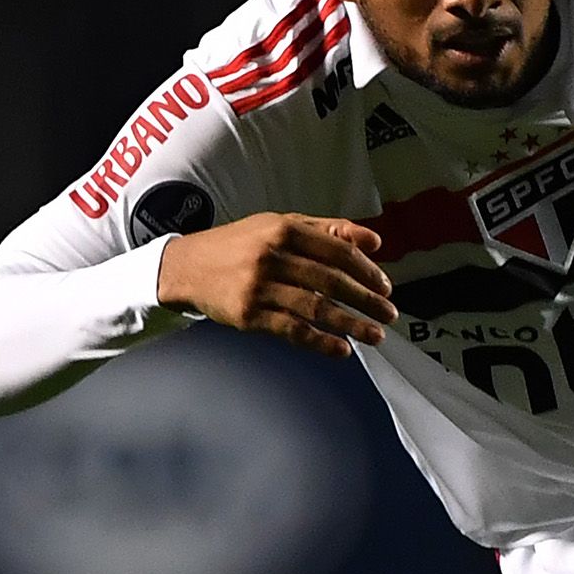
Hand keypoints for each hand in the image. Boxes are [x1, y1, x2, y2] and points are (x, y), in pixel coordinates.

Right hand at [157, 213, 399, 357]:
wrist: (185, 267)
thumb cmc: (240, 245)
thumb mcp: (280, 225)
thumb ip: (328, 230)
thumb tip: (374, 242)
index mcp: (285, 229)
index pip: (338, 251)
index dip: (367, 271)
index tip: (386, 287)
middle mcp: (273, 256)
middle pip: (332, 281)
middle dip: (366, 300)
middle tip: (388, 314)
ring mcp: (259, 287)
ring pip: (316, 308)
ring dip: (351, 325)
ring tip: (374, 336)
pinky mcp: (248, 315)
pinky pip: (292, 330)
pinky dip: (320, 342)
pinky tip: (341, 349)